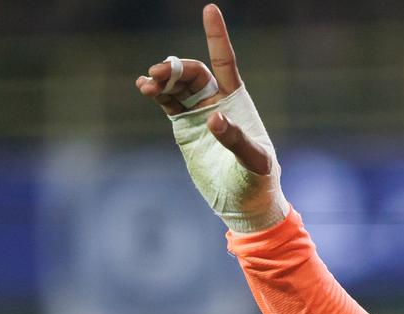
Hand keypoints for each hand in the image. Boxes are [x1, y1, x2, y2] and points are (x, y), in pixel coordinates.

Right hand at [135, 5, 287, 232]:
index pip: (225, 61)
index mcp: (237, 100)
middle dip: (175, 68)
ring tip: (146, 84)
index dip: (217, 36)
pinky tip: (145, 88)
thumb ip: (236, 140)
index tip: (210, 9)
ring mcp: (198, 113)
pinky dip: (156, 93)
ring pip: (176, 86)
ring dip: (161, 80)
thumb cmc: (258, 181)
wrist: (244, 204)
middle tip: (158, 74)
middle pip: (193, 72)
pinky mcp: (185, 129)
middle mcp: (216, 101)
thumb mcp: (254, 161)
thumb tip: (214, 118)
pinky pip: (167, 103)